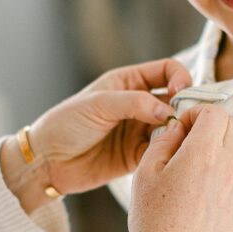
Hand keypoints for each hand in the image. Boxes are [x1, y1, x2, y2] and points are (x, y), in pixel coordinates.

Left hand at [0, 59, 190, 209]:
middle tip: (185, 119)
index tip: (181, 93)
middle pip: (176, 100)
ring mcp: (140, 131)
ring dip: (178, 132)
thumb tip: (168, 110)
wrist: (47, 161)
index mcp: (129, 82)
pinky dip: (169, 152)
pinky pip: (162, 152)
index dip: (180, 78)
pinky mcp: (138, 156)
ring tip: (176, 139)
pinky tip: (166, 155)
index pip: (167, 71)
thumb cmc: (65, 123)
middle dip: (185, 107)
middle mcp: (139, 105)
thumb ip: (134, 103)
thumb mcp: (98, 104)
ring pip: (173, 127)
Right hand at [128, 105, 232, 231]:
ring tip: (190, 172)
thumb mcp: (145, 173)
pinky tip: (199, 196)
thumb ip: (164, 141)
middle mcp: (229, 169)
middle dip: (212, 125)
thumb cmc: (153, 221)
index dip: (197, 112)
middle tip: (188, 141)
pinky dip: (223, 176)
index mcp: (204, 155)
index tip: (181, 127)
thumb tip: (178, 128)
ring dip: (218, 150)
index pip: (216, 112)